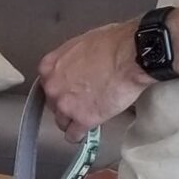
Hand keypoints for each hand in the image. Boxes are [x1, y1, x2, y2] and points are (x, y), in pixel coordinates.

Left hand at [38, 22, 149, 140]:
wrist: (130, 56)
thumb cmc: (114, 44)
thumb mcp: (83, 43)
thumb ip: (72, 60)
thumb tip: (78, 66)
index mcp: (50, 66)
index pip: (48, 85)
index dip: (62, 88)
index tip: (70, 90)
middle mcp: (53, 87)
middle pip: (54, 104)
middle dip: (67, 104)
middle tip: (83, 101)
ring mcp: (66, 105)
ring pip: (62, 121)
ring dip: (72, 121)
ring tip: (86, 118)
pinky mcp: (82, 120)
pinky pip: (73, 135)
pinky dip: (80, 135)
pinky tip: (86, 131)